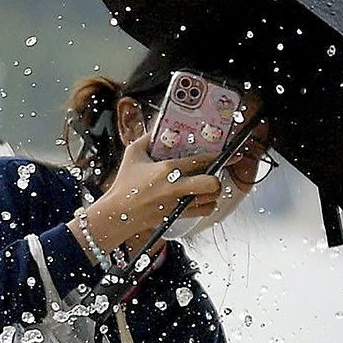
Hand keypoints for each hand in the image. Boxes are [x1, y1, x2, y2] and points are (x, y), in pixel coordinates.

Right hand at [74, 134, 221, 254]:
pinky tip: (201, 199)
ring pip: (211, 199)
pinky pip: (204, 212)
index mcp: (167, 169)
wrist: (118, 213)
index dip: (216, 157)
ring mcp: (179, 203)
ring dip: (213, 192)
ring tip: (207, 186)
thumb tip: (158, 127)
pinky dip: (207, 205)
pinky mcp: (178, 216)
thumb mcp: (133, 155)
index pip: (200, 161)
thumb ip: (147, 138)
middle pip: (212, 183)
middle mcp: (176, 187)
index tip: (224, 155)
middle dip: (216, 178)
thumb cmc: (124, 185)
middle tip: (212, 174)